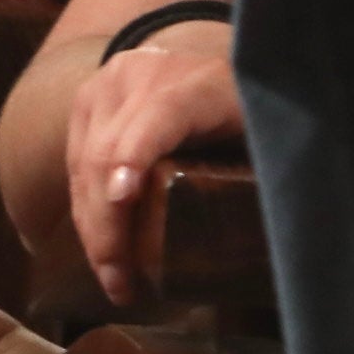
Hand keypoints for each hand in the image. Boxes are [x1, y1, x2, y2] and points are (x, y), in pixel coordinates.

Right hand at [63, 33, 246, 304]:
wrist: (208, 68)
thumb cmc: (247, 113)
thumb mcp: (265, 135)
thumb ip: (266, 171)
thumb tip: (277, 238)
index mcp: (196, 83)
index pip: (158, 118)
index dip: (136, 155)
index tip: (122, 197)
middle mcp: (141, 76)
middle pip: (108, 153)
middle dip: (108, 227)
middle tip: (121, 285)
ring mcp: (107, 86)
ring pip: (84, 165)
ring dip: (93, 230)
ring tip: (112, 280)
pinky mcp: (86, 104)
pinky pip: (75, 166)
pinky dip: (87, 213)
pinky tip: (101, 250)